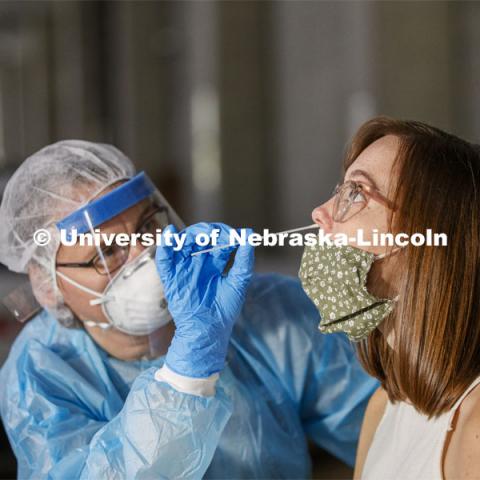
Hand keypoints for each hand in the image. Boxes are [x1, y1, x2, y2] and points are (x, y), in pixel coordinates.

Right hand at [155, 222, 254, 377]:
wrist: (210, 330)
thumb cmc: (225, 309)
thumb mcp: (239, 282)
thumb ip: (244, 260)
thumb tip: (249, 236)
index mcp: (214, 262)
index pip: (218, 239)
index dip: (226, 234)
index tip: (238, 236)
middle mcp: (197, 262)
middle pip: (198, 237)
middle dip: (208, 231)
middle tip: (218, 234)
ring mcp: (183, 268)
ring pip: (182, 243)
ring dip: (190, 234)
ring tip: (201, 235)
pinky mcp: (171, 278)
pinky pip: (164, 259)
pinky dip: (164, 245)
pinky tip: (170, 233)